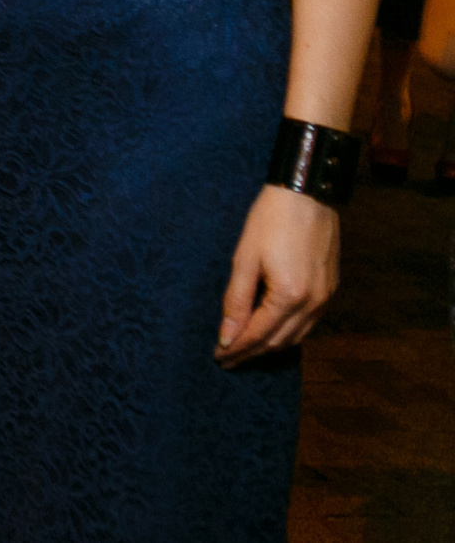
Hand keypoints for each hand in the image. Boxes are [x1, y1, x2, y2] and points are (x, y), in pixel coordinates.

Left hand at [216, 184, 338, 366]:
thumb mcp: (245, 258)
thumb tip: (227, 335)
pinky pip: (309, 323)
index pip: (258, 334)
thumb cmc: (271, 220)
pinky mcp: (331, 289)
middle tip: (228, 358)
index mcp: (290, 296)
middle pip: (278, 341)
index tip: (219, 358)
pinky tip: (273, 330)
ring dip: (270, 345)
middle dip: (251, 352)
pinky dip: (288, 332)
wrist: (308, 194)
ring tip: (246, 349)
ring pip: (296, 336)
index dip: (236, 348)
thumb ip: (236, 300)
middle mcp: (313, 304)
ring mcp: (326, 298)